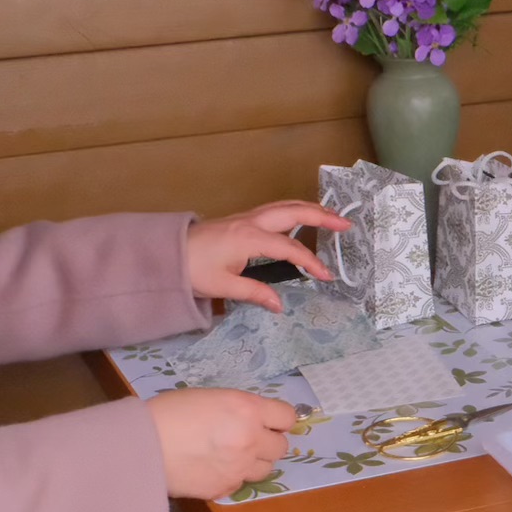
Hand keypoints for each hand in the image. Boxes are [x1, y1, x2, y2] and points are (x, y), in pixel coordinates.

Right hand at [149, 388, 307, 501]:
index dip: (278, 419)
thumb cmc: (168, 412)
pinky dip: (233, 475)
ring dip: (254, 461)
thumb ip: (236, 409)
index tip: (268, 421)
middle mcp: (251, 439)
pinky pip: (241, 482)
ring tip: (230, 454)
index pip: (287, 416)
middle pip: (281, 446)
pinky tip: (212, 467)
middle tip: (246, 438)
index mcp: (247, 409)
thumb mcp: (208, 398)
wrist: (142, 445)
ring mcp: (241, 467)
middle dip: (267, 441)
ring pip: (266, 467)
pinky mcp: (228, 488)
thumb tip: (252, 420)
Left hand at [181, 199, 346, 307]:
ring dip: (309, 209)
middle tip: (346, 224)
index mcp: (248, 238)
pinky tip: (302, 218)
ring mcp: (245, 218)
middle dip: (321, 216)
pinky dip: (294, 212)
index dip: (311, 263)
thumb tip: (279, 305)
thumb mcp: (222, 286)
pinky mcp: (241, 220)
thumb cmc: (192, 269)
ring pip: (283, 207)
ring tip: (331, 216)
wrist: (166, 253)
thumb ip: (254, 293)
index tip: (326, 277)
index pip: (290, 248)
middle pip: (292, 212)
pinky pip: (274, 211)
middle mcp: (250, 222)